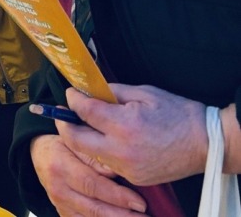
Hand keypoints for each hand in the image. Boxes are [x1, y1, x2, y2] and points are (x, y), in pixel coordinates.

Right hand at [30, 134, 146, 215]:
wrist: (41, 157)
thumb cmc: (63, 146)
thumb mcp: (74, 142)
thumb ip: (94, 157)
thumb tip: (115, 171)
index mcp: (60, 167)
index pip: (92, 185)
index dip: (117, 196)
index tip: (140, 202)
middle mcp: (58, 189)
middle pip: (94, 208)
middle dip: (123, 215)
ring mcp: (60, 204)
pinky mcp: (64, 214)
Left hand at [59, 84, 208, 185]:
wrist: (206, 143)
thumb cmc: (177, 114)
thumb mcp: (143, 92)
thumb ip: (112, 92)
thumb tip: (89, 90)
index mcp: (124, 124)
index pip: (84, 111)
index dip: (72, 99)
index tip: (70, 93)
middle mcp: (121, 149)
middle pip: (75, 139)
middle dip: (65, 124)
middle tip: (62, 113)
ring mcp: (127, 167)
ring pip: (89, 154)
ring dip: (81, 139)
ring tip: (82, 125)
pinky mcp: (133, 177)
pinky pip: (107, 164)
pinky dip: (101, 151)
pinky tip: (106, 140)